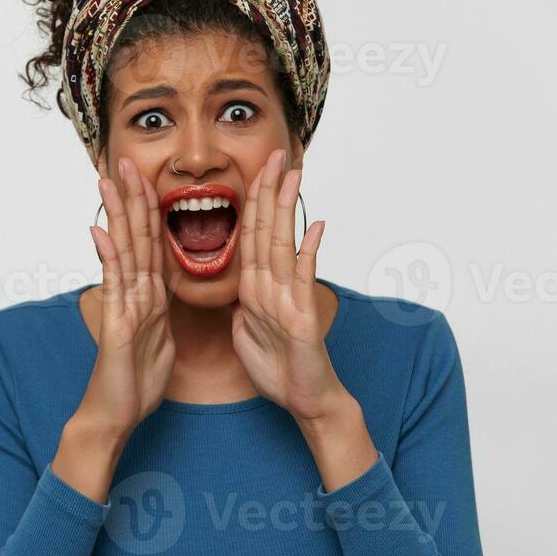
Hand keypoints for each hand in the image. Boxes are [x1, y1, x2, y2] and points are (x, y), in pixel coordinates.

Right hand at [79, 158, 174, 438]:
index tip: (148, 178)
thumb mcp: (160, 343)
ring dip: (118, 214)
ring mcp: (125, 306)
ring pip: (124, 251)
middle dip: (131, 198)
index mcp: (151, 297)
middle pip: (135, 237)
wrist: (116, 415)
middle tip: (123, 160)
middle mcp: (135, 295)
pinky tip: (101, 230)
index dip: (151, 209)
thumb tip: (160, 300)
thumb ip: (159, 317)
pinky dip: (109, 256)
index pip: (152, 243)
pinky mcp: (119, 324)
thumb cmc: (136, 383)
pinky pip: (116, 285)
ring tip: (109, 180)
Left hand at [230, 148, 346, 423]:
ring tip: (292, 175)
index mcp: (255, 290)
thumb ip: (244, 310)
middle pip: (268, 230)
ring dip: (287, 209)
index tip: (252, 171)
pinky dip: (308, 253)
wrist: (306, 401)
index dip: (250, 203)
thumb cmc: (281, 372)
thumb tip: (241, 294)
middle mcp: (273, 287)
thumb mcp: (248, 336)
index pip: (250, 236)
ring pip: (284, 245)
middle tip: (275, 154)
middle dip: (269, 191)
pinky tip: (315, 227)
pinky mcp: (302, 318)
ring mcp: (290, 299)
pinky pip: (303, 280)